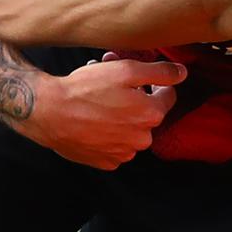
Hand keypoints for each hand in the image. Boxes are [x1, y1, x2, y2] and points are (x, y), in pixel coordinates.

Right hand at [14, 55, 185, 169]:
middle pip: (147, 113)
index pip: (167, 96)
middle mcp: (142, 139)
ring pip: (130, 130)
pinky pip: (115, 145)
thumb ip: (160, 72)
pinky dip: (108, 133)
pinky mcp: (105, 162)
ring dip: (120, 115)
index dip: (152, 83)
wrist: (48, 112)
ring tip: (98, 100)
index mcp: (151, 115)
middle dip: (134, 97)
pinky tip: (92, 120)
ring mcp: (123, 153)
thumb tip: (183, 74)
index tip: (136, 78)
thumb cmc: (86, 89)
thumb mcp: (126, 70)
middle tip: (110, 84)